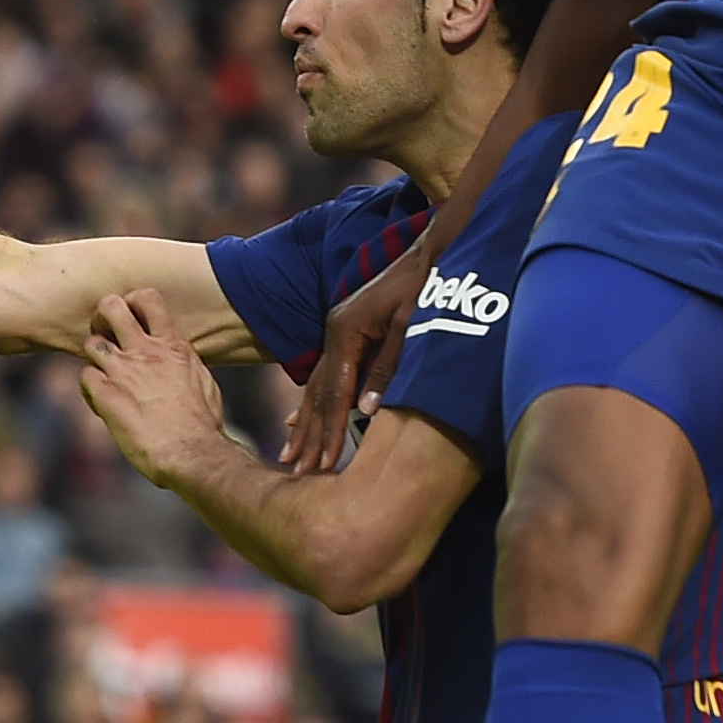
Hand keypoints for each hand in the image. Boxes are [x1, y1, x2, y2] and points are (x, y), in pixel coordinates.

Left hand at [80, 289, 231, 486]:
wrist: (191, 452)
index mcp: (172, 346)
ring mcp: (123, 372)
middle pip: (110, 307)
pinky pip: (84, 376)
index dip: (132, 302)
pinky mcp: (106, 396)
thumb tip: (179, 360)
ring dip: (95, 357)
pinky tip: (101, 402)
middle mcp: (145, 352)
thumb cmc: (203, 424)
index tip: (133, 318)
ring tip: (104, 374)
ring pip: (91, 342)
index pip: (147, 299)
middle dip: (103, 315)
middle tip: (106, 333)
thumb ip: (184, 363)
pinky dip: (89, 388)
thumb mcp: (202, 381)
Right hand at [277, 226, 434, 472]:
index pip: (334, 392)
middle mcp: (334, 332)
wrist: (430, 253)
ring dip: (305, 421)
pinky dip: (314, 401)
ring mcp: (338, 331)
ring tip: (292, 452)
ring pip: (317, 384)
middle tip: (296, 469)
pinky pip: (325, 374)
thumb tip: (366, 411)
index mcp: (345, 331)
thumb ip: (387, 369)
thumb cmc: (424, 287)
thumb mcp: (409, 328)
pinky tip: (300, 418)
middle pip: (317, 392)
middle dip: (308, 433)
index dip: (328, 430)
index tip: (322, 463)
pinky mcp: (347, 332)